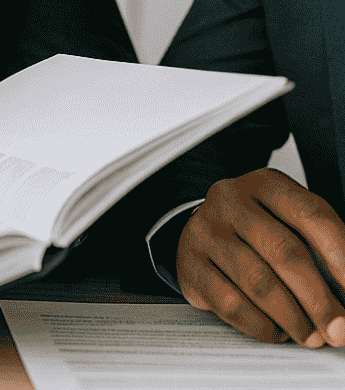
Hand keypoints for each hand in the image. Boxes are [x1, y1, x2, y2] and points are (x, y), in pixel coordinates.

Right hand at [177, 167, 344, 347]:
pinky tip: (274, 330)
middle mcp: (230, 199)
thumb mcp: (290, 224)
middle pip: (283, 251)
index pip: (310, 214)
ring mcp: (205, 230)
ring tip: (310, 335)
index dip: (340, 256)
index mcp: (264, 184)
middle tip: (339, 330)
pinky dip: (260, 325)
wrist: (204, 233)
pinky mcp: (189, 264)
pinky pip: (230, 303)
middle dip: (319, 300)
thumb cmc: (258, 232)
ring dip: (292, 317)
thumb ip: (323, 249)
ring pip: (256, 280)